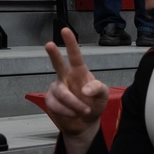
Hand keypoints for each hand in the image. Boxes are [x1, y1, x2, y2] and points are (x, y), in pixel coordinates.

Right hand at [44, 27, 108, 153]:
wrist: (85, 123)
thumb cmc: (94, 104)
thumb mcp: (103, 96)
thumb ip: (97, 88)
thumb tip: (84, 89)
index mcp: (79, 72)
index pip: (75, 56)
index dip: (71, 43)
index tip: (65, 30)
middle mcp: (66, 77)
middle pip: (58, 64)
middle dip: (53, 54)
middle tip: (49, 44)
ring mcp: (57, 89)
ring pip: (61, 93)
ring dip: (74, 104)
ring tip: (84, 111)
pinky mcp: (50, 100)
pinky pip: (56, 105)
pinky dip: (67, 111)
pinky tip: (73, 114)